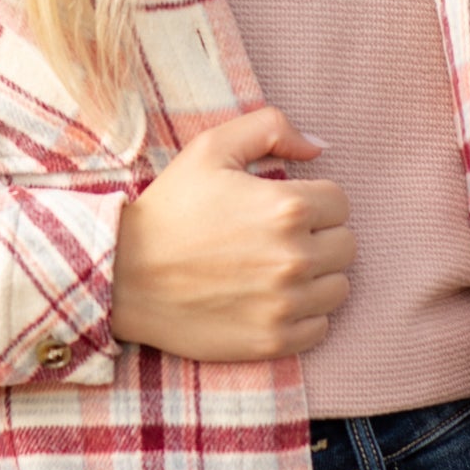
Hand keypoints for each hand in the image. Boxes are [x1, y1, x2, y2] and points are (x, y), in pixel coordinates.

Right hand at [110, 106, 354, 362]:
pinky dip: (304, 315)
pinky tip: (271, 301)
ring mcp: (286, 304)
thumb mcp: (210, 148)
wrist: (123, 275)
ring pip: (338, 287)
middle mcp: (294, 258)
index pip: (340, 202)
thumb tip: (318, 148)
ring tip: (276, 270)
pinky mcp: (273, 341)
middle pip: (345, 245)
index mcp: (287, 207)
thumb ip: (271, 128)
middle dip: (319, 237)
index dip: (313, 200)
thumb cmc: (168, 209)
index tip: (282, 208)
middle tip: (279, 239)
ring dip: (317, 277)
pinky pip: (320, 327)